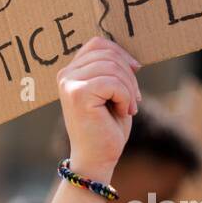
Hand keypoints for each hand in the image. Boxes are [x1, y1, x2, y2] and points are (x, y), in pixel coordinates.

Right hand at [55, 36, 139, 179]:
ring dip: (129, 89)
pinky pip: (112, 83)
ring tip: (129, 108)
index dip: (121, 53)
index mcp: (71, 72)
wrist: (97, 159)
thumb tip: (128, 55)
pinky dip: (125, 97)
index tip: (135, 71)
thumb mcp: (111, 93)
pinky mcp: (78, 95)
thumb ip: (112, 71)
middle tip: (135, 99)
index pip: (98, 43)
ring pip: (112, 68)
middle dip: (129, 74)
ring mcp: (69, 84)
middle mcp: (66, 75)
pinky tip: (123, 112)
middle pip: (107, 53)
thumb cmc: (106, 128)